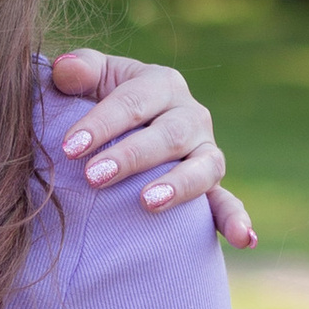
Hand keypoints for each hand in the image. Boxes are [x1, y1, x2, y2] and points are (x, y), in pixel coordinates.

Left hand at [48, 48, 256, 244]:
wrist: (127, 129)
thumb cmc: (101, 100)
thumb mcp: (91, 80)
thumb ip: (78, 70)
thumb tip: (66, 69)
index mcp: (162, 83)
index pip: (132, 102)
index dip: (101, 124)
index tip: (70, 148)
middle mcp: (191, 116)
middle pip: (168, 134)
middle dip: (132, 156)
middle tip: (95, 177)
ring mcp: (205, 151)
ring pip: (202, 167)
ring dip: (178, 186)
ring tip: (147, 203)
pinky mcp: (212, 185)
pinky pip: (228, 202)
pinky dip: (236, 219)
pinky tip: (242, 239)